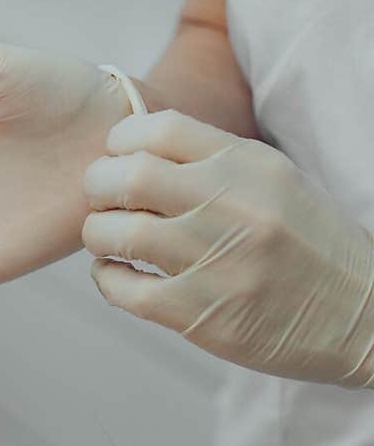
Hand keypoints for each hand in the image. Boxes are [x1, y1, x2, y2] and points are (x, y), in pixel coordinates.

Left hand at [81, 109, 373, 387]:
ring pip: (119, 234)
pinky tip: (116, 277)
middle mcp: (231, 207)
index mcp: (249, 165)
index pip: (160, 129)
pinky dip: (108, 280)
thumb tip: (142, 151)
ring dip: (99, 234)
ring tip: (108, 241)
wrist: (361, 316)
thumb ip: (217, 165)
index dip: (121, 141)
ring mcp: (215, 261)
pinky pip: (126, 291)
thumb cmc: (311, 250)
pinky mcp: (200, 314)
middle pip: (128, 176)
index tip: (116, 158)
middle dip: (98, 185)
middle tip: (101, 200)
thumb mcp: (276, 185)